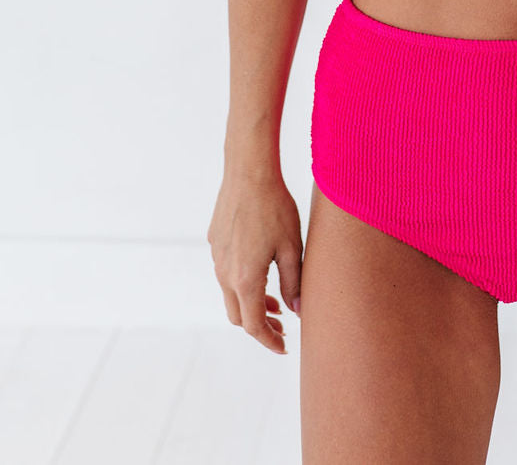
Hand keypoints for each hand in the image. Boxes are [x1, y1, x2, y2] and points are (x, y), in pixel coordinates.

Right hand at [207, 167, 303, 354]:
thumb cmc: (275, 207)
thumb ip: (294, 283)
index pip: (254, 325)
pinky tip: (261, 272)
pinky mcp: (215, 243)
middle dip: (260, 326)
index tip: (285, 346)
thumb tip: (298, 311)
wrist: (248, 172)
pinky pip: (226, 273)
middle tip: (283, 326)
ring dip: (252, 304)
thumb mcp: (291, 247)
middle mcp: (225, 273)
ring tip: (276, 302)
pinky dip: (242, 284)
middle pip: (238, 316)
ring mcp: (217, 258)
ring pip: (231, 295)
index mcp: (245, 279)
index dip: (269, 340)